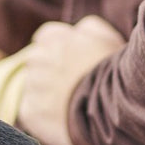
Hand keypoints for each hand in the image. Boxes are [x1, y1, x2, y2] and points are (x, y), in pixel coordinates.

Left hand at [17, 16, 124, 144]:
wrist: (113, 110)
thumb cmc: (114, 72)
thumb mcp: (108, 38)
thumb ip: (88, 27)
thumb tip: (77, 28)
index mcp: (54, 38)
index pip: (45, 37)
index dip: (58, 48)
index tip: (69, 61)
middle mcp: (39, 58)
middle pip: (36, 61)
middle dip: (49, 69)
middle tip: (71, 84)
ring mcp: (33, 86)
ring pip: (32, 86)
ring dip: (45, 92)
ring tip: (70, 102)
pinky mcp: (30, 111)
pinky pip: (30, 110)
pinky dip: (43, 114)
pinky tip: (63, 117)